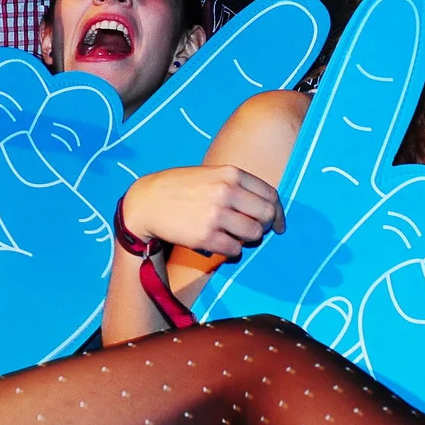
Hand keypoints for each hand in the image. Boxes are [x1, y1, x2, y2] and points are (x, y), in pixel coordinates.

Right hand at [121, 165, 284, 260]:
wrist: (146, 202)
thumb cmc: (180, 188)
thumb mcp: (210, 174)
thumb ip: (237, 185)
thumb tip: (268, 206)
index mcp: (231, 173)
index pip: (270, 195)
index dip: (278, 212)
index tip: (278, 223)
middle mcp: (226, 191)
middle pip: (267, 215)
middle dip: (265, 227)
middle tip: (255, 232)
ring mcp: (216, 214)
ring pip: (254, 234)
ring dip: (248, 239)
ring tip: (235, 237)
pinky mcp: (205, 236)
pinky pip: (235, 249)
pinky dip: (233, 251)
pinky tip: (223, 245)